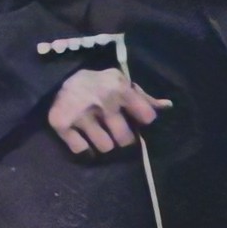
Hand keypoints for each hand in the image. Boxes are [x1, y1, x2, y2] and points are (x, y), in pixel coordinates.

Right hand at [48, 67, 171, 155]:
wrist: (58, 77)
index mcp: (120, 88)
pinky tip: (84, 139)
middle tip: (116, 131)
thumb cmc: (98, 83)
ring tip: (99, 134)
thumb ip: (143, 97)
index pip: (147, 116)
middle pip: (125, 140)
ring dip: (104, 144)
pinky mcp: (61, 123)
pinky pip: (81, 150)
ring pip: (105, 147)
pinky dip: (84, 148)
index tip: (138, 119)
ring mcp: (81, 113)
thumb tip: (168, 106)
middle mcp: (102, 101)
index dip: (143, 120)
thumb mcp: (121, 83)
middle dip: (123, 138)